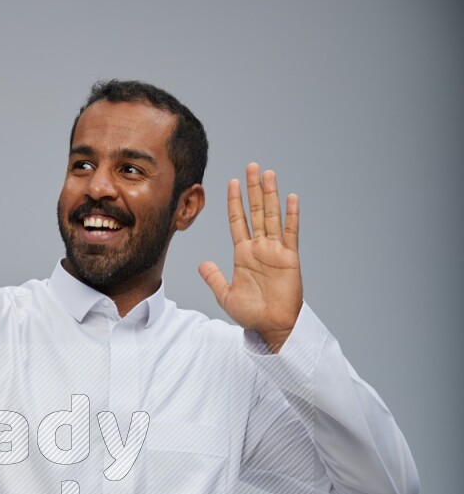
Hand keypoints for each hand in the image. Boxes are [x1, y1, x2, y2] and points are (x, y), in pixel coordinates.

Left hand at [198, 164, 302, 352]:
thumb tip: (202, 264)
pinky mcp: (290, 257)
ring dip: (270, 195)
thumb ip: (214, 278)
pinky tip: (292, 198)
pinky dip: (291, 215)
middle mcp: (259, 248)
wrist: (272, 326)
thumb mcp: (226, 296)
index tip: (231, 183)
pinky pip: (290, 232)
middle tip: (251, 166)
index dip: (234, 202)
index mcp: (243, 254)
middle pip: (255, 212)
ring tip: (267, 174)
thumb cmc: (251, 314)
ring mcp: (275, 250)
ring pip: (272, 216)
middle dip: (252, 189)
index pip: (237, 221)